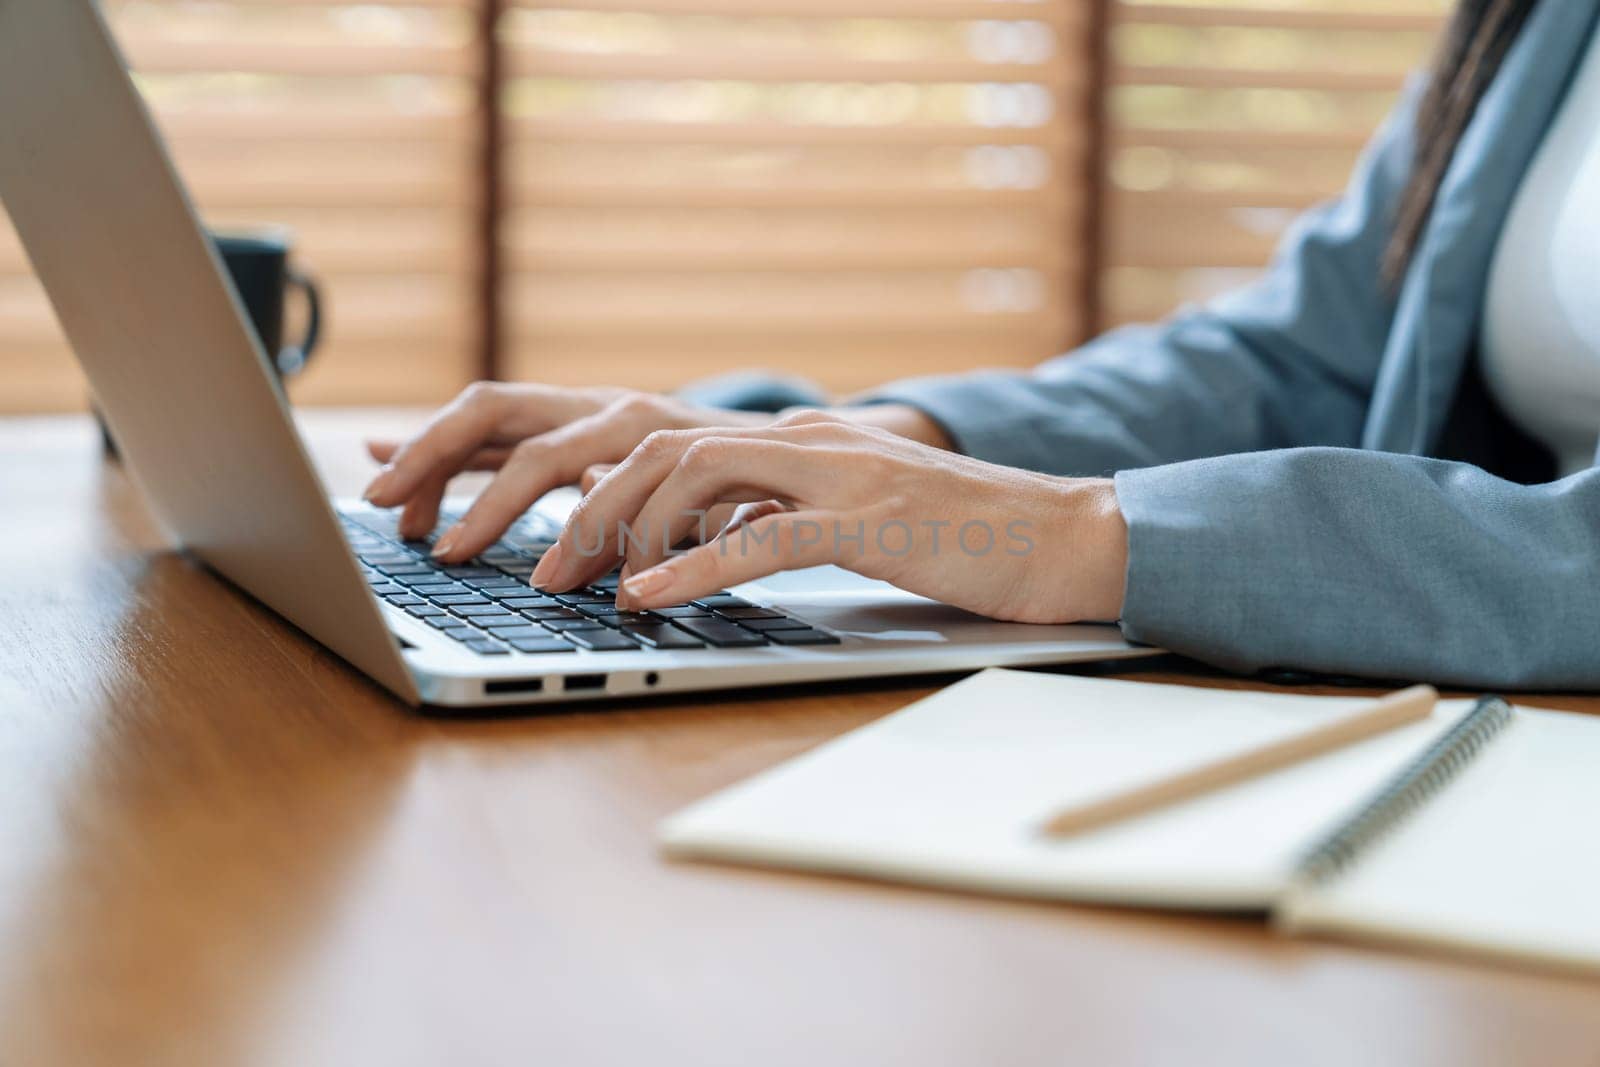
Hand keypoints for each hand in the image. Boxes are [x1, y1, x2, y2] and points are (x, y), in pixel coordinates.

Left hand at [361, 381, 951, 559]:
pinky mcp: (865, 516)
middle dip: (522, 485)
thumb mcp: (818, 522)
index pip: (611, 423)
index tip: (412, 467)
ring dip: (601, 527)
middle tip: (449, 540)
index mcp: (761, 439)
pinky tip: (643, 598)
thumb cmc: (936, 542)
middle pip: (622, 434)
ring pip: (681, 471)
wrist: (1054, 536)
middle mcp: (782, 436)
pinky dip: (694, 566)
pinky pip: (763, 533)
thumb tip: (648, 551)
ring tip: (551, 580)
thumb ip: (741, 519)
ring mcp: (826, 467)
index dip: (507, 439)